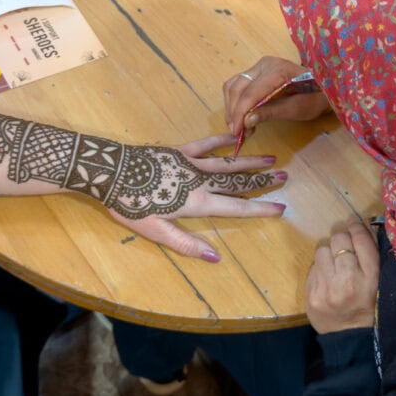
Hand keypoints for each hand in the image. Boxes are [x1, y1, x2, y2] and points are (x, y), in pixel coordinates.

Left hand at [104, 133, 286, 262]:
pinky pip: (204, 144)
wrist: (111, 172)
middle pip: (237, 181)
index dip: (259, 208)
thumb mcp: (157, 232)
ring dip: (249, 161)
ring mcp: (190, 163)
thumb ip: (186, 244)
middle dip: (262, 181)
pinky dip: (220, 141)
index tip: (281, 208)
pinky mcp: (178, 151)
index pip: (236, 207)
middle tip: (285, 177)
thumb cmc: (131, 206)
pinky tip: (232, 137)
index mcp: (197, 203)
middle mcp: (200, 181)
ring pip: (226, 162)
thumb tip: (215, 257)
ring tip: (271, 158)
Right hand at [223, 56, 330, 136]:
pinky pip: (238, 84)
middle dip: (234, 112)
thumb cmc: (315, 98)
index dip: (240, 113)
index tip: (236, 131)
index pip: (251, 92)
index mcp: (278, 70)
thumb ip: (271, 113)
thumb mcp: (297, 109)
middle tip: (238, 132)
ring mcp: (260, 66)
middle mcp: (265, 64)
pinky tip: (241, 116)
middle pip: (238, 87)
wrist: (323, 89)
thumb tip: (247, 121)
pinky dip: (235, 101)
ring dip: (232, 107)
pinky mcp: (257, 72)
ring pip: (234, 85)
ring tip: (240, 127)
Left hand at [306, 223, 379, 333]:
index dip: (357, 228)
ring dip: (328, 253)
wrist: (348, 336)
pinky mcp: (312, 294)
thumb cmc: (367, 305)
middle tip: (344, 249)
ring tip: (335, 265)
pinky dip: (320, 268)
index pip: (361, 240)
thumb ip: (371, 254)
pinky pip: (313, 266)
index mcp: (371, 278)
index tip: (355, 227)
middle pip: (339, 240)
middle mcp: (349, 282)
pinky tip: (327, 278)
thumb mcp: (378, 282)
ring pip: (322, 249)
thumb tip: (361, 224)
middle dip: (342, 241)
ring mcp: (328, 289)